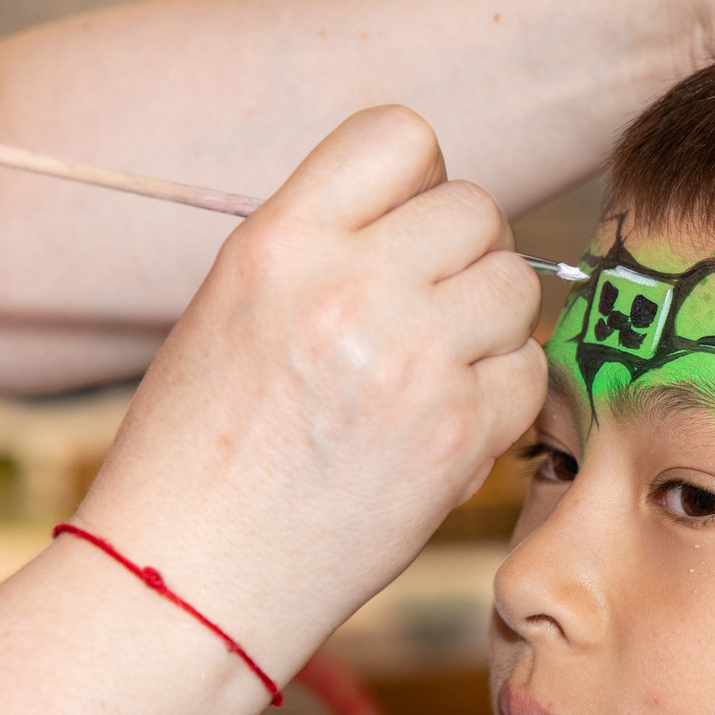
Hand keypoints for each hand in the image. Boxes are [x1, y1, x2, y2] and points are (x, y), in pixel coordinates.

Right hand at [74, 106, 542, 667]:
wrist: (186, 580)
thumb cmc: (197, 452)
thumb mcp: (231, 309)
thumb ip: (325, 249)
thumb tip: (424, 218)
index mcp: (280, 241)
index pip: (401, 134)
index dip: (417, 179)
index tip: (401, 230)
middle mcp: (349, 286)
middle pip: (475, 209)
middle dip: (461, 258)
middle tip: (424, 317)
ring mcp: (411, 360)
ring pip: (517, 286)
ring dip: (489, 325)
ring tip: (431, 373)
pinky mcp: (456, 434)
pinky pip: (528, 373)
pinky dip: (499, 398)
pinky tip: (443, 428)